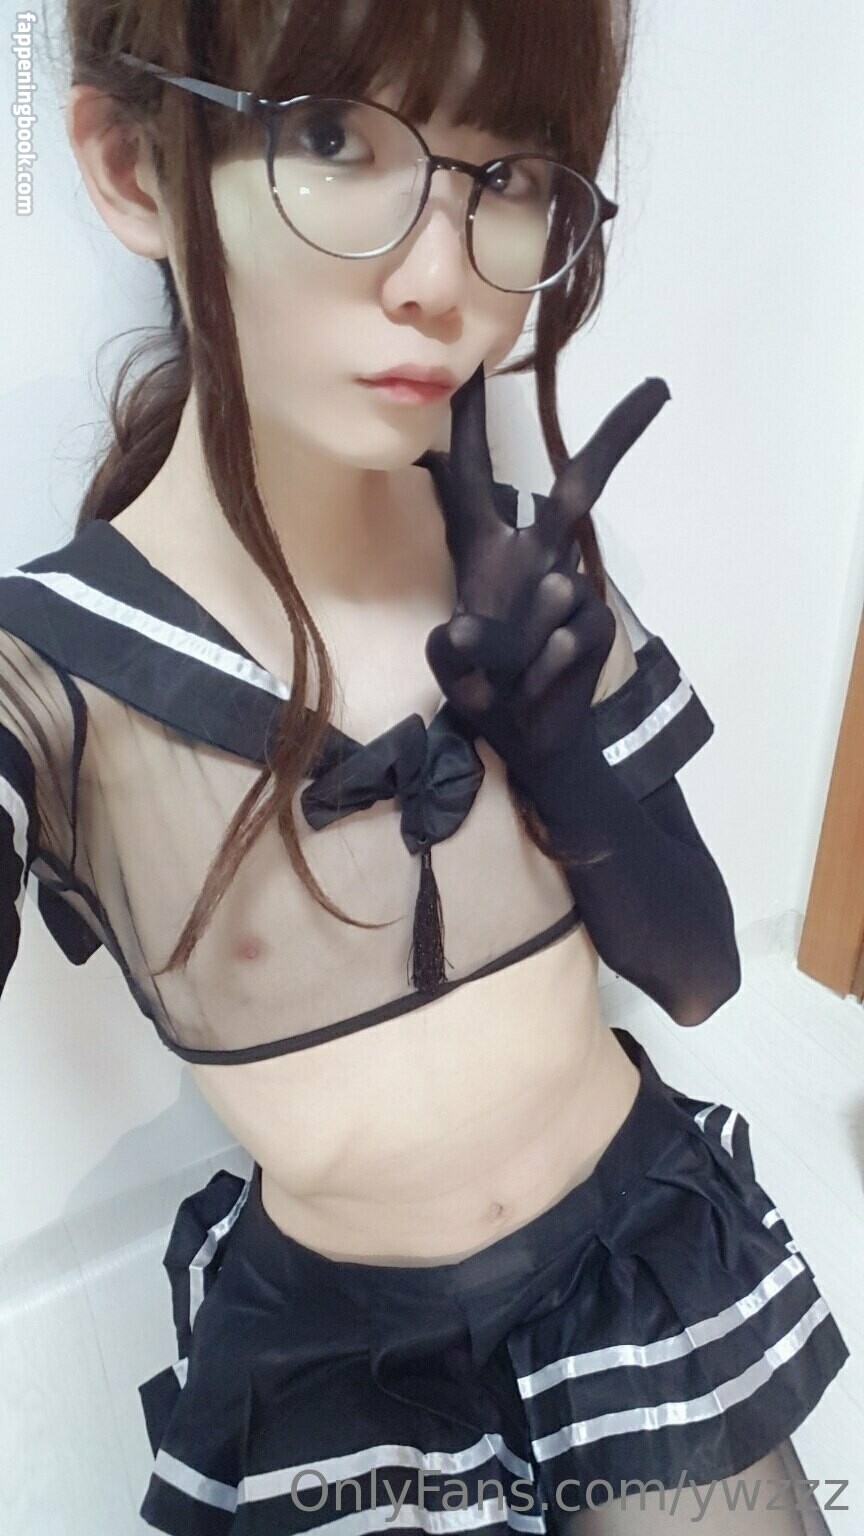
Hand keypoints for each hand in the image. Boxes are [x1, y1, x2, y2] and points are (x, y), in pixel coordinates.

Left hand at [425, 364, 670, 791]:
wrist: (531, 740)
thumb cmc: (483, 687)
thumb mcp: (451, 666)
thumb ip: (452, 651)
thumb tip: (464, 632)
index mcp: (485, 550)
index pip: (471, 474)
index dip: (467, 421)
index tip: (473, 363)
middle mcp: (534, 557)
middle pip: (577, 489)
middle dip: (617, 438)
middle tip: (658, 390)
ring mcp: (571, 589)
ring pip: (553, 596)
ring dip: (519, 650)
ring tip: (507, 682)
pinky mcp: (598, 623)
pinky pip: (568, 641)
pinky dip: (541, 674)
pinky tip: (535, 690)